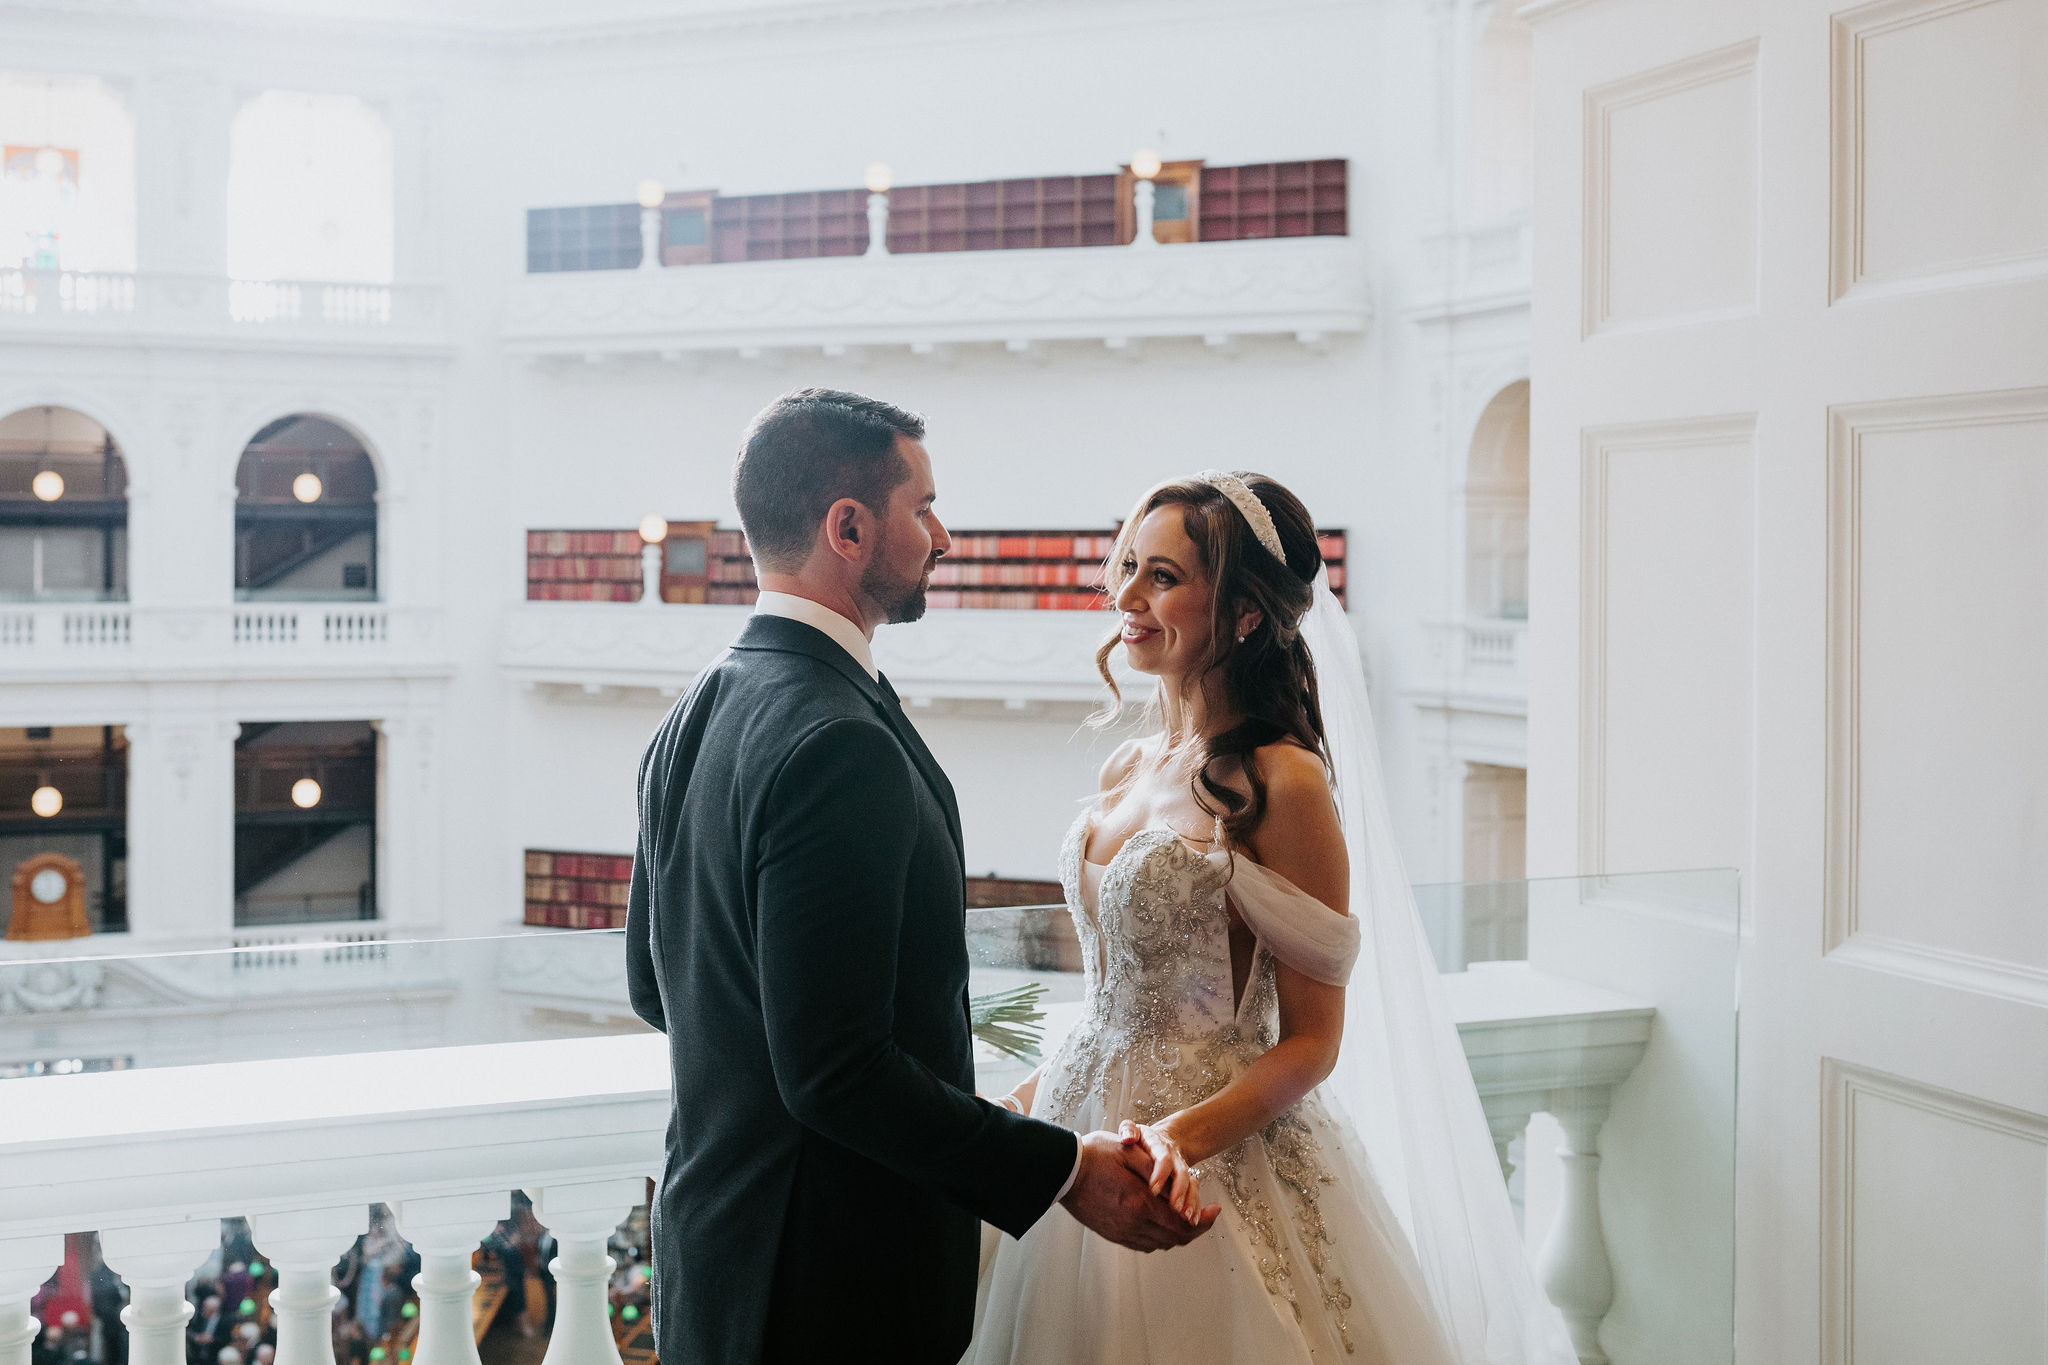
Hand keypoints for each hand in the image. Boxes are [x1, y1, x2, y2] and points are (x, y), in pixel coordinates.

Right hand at [1059, 1130, 1220, 1251]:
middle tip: (1206, 1216)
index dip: (1203, 1220)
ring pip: (1161, 1244)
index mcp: (1141, 1202)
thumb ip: (1157, 1169)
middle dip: (1196, 1229)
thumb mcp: (1129, 1152)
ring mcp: (1122, 1232)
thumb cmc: (1093, 1156)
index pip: (1183, 1223)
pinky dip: (1160, 1237)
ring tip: (1187, 1219)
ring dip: (1178, 1234)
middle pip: (1175, 1238)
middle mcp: (1133, 1223)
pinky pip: (1144, 1244)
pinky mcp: (1112, 1234)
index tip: (1214, 1210)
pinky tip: (1163, 1223)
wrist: (1061, 1172)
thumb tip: (1179, 1184)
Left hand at [1118, 1119, 1204, 1222]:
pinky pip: (1194, 1195)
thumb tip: (1127, 1138)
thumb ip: (1128, 1130)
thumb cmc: (1142, 1140)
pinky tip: (1193, 1222)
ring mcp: (1182, 1171)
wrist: (1163, 1141)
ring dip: (1190, 1202)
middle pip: (1181, 1174)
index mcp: (1159, 1146)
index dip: (1160, 1173)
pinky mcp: (1187, 1183)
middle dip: (1179, 1192)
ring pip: (1191, 1186)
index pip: (1162, 1158)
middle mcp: (1174, 1159)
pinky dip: (1195, 1209)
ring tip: (1187, 1218)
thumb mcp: (1134, 1129)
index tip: (1154, 1189)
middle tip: (1175, 1208)